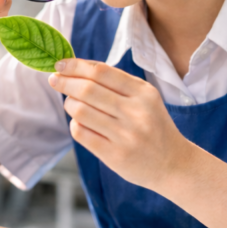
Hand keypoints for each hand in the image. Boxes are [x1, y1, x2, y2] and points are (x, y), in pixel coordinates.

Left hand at [48, 59, 190, 190]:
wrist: (173, 164)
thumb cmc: (153, 126)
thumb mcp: (145, 99)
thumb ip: (117, 83)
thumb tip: (77, 67)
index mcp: (143, 93)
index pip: (102, 72)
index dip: (76, 66)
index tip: (60, 63)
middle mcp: (136, 112)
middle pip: (88, 90)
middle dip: (65, 82)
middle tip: (54, 80)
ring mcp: (125, 135)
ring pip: (81, 111)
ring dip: (69, 104)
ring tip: (70, 103)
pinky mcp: (115, 155)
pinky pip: (82, 134)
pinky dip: (75, 125)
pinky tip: (79, 123)